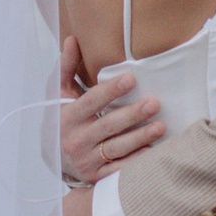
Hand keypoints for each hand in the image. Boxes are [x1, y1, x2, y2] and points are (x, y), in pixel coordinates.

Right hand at [58, 39, 163, 187]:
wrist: (54, 158)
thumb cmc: (62, 118)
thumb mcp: (60, 94)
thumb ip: (67, 67)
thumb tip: (72, 39)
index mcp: (67, 117)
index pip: (90, 101)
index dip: (110, 91)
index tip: (131, 79)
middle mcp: (76, 139)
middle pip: (107, 125)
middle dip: (132, 114)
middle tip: (154, 103)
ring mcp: (86, 160)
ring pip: (116, 148)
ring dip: (140, 137)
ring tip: (161, 126)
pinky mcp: (96, 176)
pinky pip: (119, 169)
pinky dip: (136, 161)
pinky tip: (152, 150)